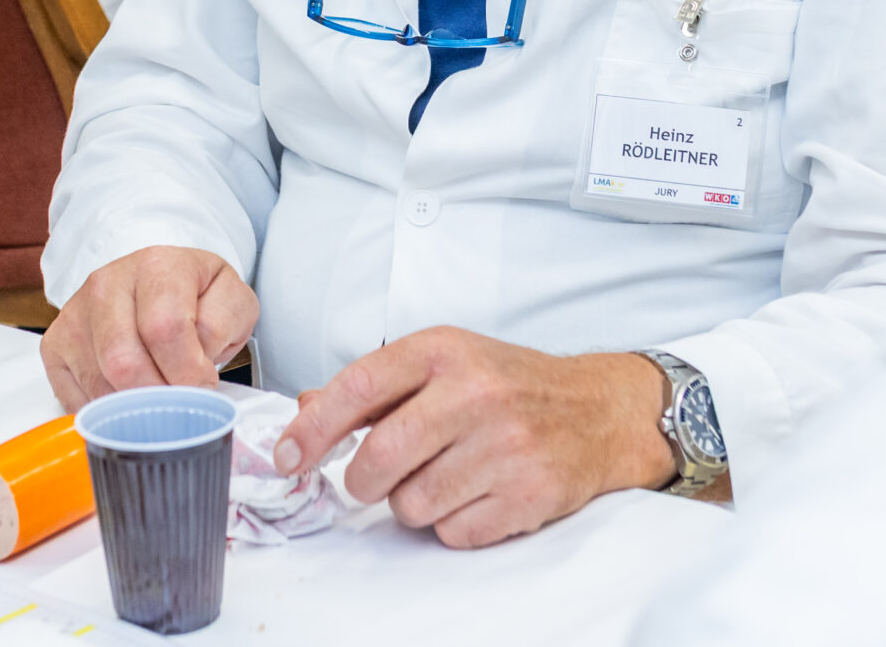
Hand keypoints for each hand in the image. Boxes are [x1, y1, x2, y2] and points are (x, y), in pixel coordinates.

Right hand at [40, 246, 256, 410]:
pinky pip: (77, 399)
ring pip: (99, 386)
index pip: (164, 329)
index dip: (188, 371)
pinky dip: (106, 411)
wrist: (156, 282)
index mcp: (156, 266)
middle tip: (179, 398)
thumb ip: (223, 324)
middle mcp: (106, 284)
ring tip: (157, 395)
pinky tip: (129, 395)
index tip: (203, 383)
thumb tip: (195, 361)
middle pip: (124, 363)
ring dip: (134, 407)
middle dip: (159, 395)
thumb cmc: (196, 295)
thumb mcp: (230, 299)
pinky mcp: (55, 345)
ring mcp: (75, 315)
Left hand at [270, 328, 673, 548]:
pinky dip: (457, 522)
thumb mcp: (445, 362)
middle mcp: (475, 393)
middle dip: (366, 481)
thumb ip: (375, 387)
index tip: (289, 457)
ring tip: (450, 474)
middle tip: (384, 473)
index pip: (357, 390)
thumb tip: (305, 411)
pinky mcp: (528, 493)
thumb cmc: (510, 384)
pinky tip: (480, 491)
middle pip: (377, 463)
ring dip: (417, 501)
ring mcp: (505, 445)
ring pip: (411, 505)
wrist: (596, 410)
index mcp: (443, 352)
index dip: (312, 431)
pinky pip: (454, 533)